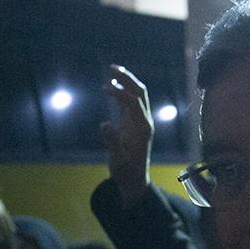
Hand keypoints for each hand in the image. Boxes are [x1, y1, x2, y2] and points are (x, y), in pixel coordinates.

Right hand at [100, 65, 154, 207]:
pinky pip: (130, 102)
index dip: (121, 93)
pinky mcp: (134, 123)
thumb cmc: (126, 172)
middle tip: (112, 67)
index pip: (134, 103)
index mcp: (143, 128)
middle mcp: (144, 121)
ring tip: (112, 71)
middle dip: (128, 78)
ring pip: (136, 95)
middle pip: (140, 93)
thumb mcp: (117, 160)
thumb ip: (112, 142)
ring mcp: (140, 121)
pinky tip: (110, 87)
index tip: (106, 87)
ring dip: (126, 81)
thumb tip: (104, 124)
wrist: (134, 180)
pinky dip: (122, 92)